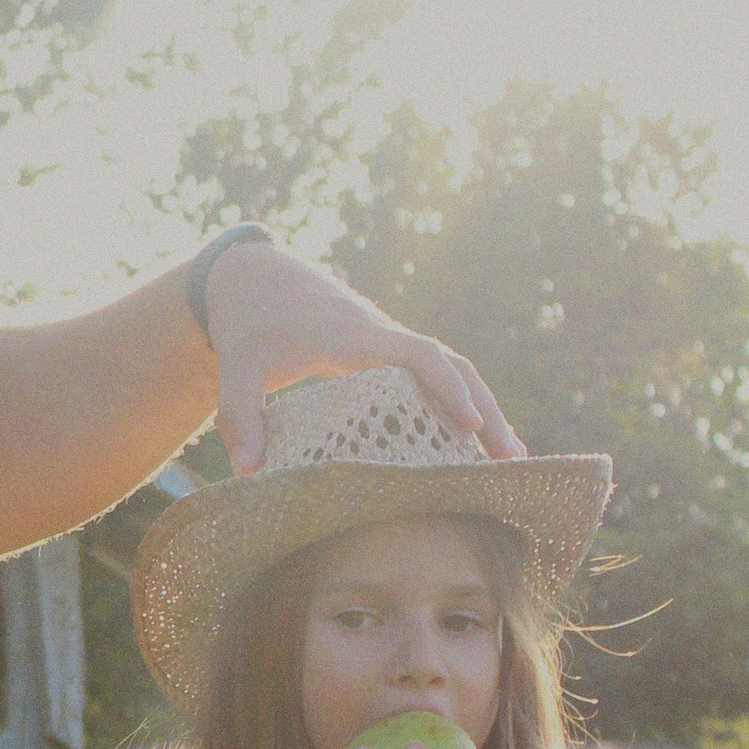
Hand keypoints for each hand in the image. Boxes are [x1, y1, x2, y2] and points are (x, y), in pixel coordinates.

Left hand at [203, 244, 522, 473]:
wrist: (255, 277)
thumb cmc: (249, 323)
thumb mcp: (237, 367)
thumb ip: (239, 416)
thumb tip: (247, 472)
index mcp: (356, 337)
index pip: (417, 355)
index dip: (446, 387)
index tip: (469, 424)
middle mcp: (383, 336)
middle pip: (452, 365)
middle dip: (485, 409)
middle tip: (511, 459)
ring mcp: (389, 343)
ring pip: (451, 369)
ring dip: (482, 408)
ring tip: (509, 457)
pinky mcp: (387, 351)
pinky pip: (436, 374)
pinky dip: (460, 402)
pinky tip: (474, 441)